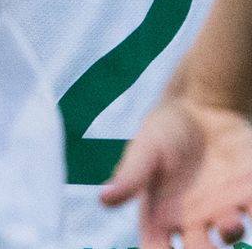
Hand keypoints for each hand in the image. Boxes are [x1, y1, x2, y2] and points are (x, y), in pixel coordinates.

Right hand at [103, 92, 251, 247]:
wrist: (203, 106)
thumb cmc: (164, 129)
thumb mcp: (144, 151)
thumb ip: (130, 177)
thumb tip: (103, 200)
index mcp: (160, 214)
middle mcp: (192, 219)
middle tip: (204, 246)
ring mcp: (223, 209)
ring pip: (231, 235)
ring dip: (231, 233)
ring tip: (229, 223)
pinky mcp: (249, 194)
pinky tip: (250, 208)